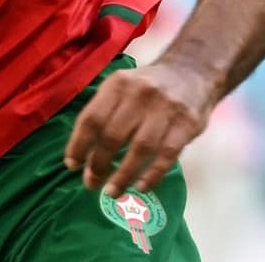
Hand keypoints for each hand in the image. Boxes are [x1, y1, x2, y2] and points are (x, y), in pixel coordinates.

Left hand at [63, 60, 216, 196]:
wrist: (192, 72)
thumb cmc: (146, 88)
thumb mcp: (120, 87)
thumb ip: (102, 112)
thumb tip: (81, 152)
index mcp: (117, 85)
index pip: (91, 118)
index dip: (79, 144)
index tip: (72, 165)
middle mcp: (139, 94)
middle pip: (113, 135)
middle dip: (98, 164)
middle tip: (91, 183)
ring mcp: (165, 109)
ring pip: (140, 148)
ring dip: (123, 175)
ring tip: (112, 192)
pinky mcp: (187, 124)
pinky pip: (167, 154)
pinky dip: (152, 174)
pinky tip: (140, 187)